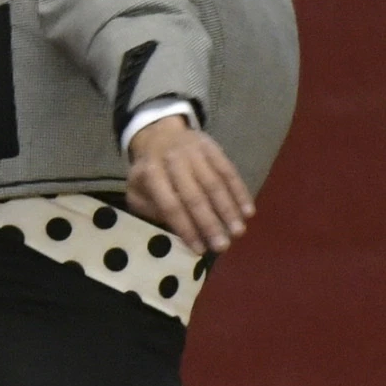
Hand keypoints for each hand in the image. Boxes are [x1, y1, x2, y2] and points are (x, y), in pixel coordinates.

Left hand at [124, 113, 253, 255]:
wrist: (160, 135)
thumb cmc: (150, 172)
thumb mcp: (137, 190)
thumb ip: (149, 209)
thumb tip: (173, 228)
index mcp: (151, 173)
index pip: (170, 206)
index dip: (186, 229)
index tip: (200, 250)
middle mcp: (173, 161)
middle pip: (194, 196)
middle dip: (210, 224)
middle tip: (222, 246)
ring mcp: (194, 152)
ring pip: (215, 183)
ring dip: (228, 210)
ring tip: (238, 232)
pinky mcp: (212, 147)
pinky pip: (228, 171)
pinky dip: (240, 192)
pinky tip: (248, 211)